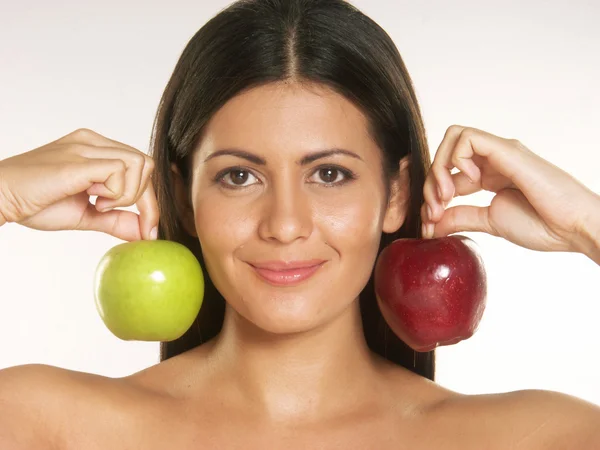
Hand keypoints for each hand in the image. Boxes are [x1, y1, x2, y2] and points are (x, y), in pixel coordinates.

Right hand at [0, 128, 158, 240]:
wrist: (0, 199)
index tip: (148, 229)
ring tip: (98, 204)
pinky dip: (115, 193)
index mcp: (96, 148)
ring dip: (127, 194)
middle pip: (146, 164)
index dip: (150, 200)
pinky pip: (119, 170)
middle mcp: (93, 141)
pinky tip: (91, 200)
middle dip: (145, 200)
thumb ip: (116, 220)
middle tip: (125, 219)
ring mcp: (86, 146)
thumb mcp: (87, 215)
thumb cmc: (37, 204)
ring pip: (138, 164)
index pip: (141, 167)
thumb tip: (145, 234)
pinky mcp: (78, 159)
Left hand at [421, 126, 599, 255]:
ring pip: (453, 138)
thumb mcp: (489, 221)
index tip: (431, 221)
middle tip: (434, 211)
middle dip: (429, 183)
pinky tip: (471, 183)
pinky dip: (456, 160)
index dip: (432, 195)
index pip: (447, 173)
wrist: (573, 228)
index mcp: (489, 175)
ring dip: (438, 169)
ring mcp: (499, 152)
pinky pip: (467, 137)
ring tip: (446, 197)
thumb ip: (460, 218)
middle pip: (445, 154)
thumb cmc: (542, 224)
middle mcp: (492, 159)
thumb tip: (431, 225)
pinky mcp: (506, 150)